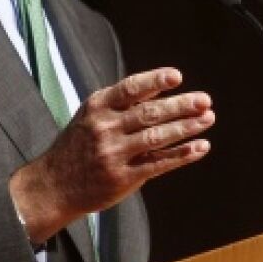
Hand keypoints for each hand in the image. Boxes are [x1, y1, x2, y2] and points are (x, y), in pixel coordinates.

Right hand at [10, 67, 213, 242]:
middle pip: (149, 113)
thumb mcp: (90, 116)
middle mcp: (105, 128)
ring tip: (208, 118)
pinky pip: (158, 164)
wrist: (53, 185)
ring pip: (157, 137)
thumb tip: (161, 88)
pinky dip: (182, 155)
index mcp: (97, 107)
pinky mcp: (122, 178)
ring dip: (186, 128)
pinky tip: (200, 147)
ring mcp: (113, 154)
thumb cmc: (78, 145)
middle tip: (205, 100)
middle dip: (180, 105)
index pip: (130, 89)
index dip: (154, 80)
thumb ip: (120, 103)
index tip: (177, 76)